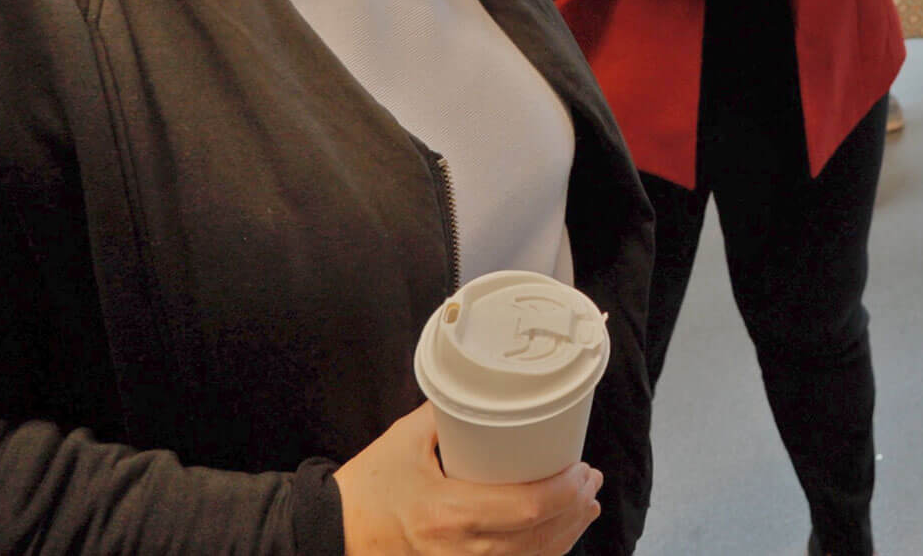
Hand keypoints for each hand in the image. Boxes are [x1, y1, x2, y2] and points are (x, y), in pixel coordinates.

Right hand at [335, 404, 602, 555]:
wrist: (332, 535)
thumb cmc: (367, 488)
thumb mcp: (405, 441)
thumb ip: (448, 413)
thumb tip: (486, 384)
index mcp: (447, 514)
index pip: (525, 509)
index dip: (564, 492)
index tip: (581, 468)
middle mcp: (459, 553)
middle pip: (538, 537)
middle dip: (574, 507)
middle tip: (590, 479)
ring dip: (567, 531)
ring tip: (585, 503)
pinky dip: (542, 553)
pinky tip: (557, 535)